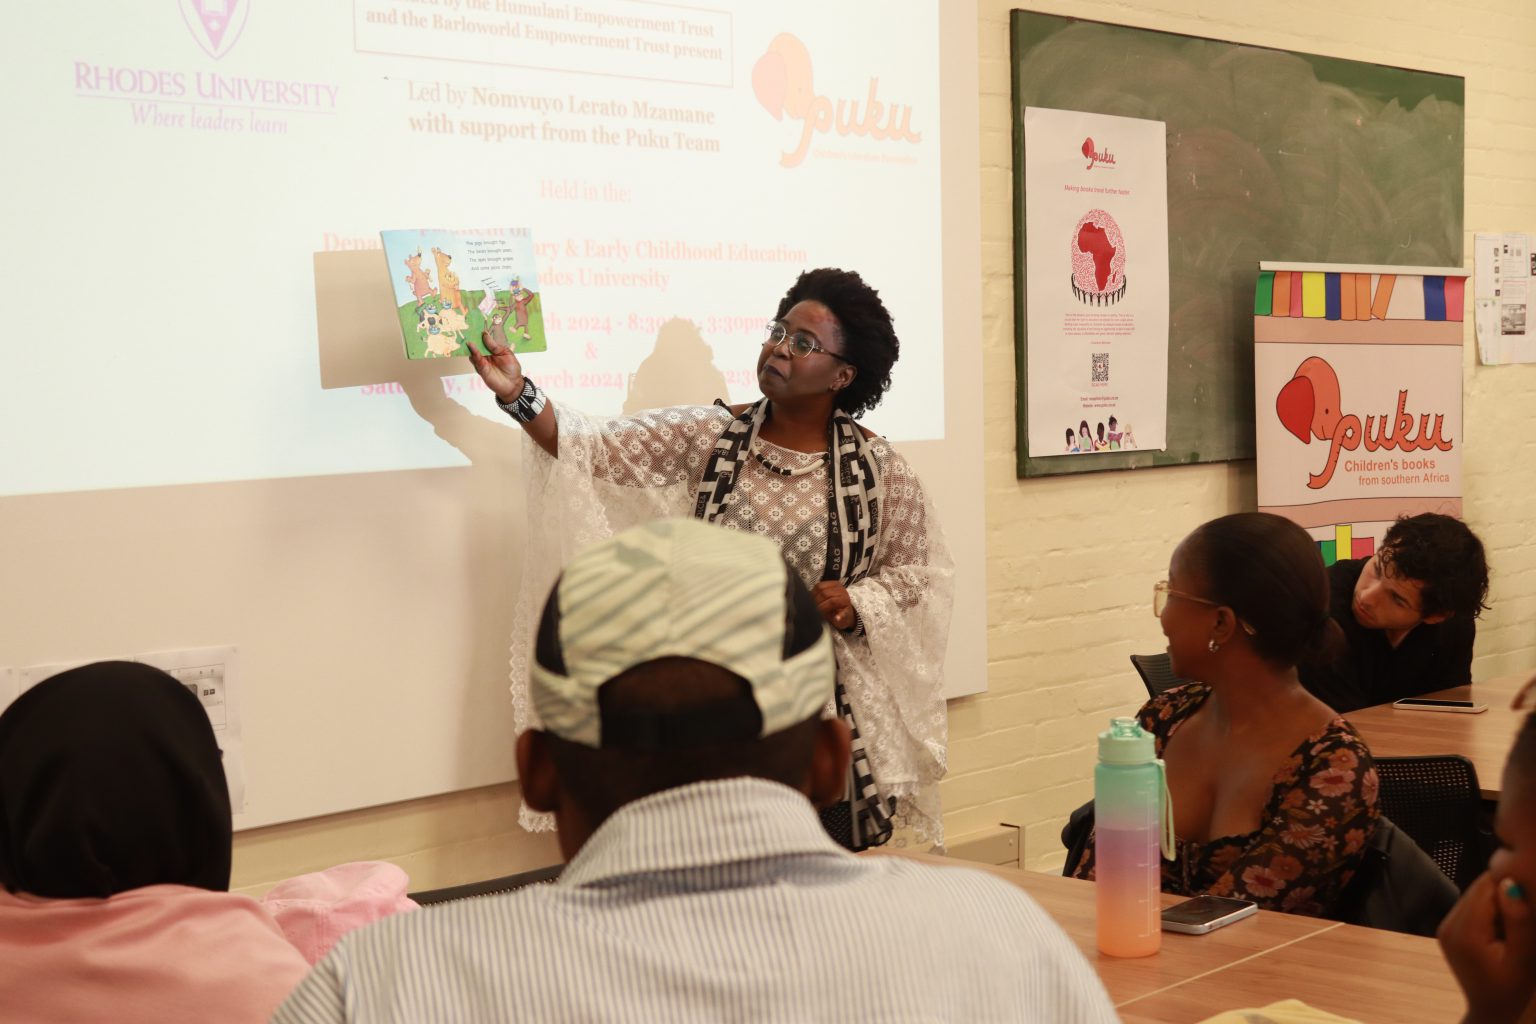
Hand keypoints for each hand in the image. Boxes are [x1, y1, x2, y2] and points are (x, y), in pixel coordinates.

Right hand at [468, 316, 524, 400]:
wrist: (513, 385)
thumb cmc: (512, 369)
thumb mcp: (506, 353)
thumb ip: (495, 345)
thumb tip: (485, 334)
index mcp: (493, 349)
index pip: (485, 339)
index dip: (481, 332)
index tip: (477, 323)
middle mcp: (486, 354)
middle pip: (478, 344)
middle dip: (473, 337)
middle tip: (468, 327)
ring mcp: (483, 362)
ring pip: (474, 352)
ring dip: (471, 345)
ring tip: (468, 336)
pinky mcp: (481, 369)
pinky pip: (476, 360)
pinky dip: (474, 353)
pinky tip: (472, 347)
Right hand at [813, 581, 856, 631]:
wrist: (845, 607)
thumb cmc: (842, 615)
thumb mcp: (842, 620)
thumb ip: (839, 619)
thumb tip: (837, 618)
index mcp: (845, 600)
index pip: (832, 601)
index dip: (822, 607)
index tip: (817, 612)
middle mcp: (841, 590)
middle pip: (824, 593)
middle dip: (816, 601)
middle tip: (813, 608)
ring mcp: (836, 585)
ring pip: (820, 587)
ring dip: (813, 595)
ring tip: (811, 602)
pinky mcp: (831, 582)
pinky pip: (819, 584)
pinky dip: (814, 591)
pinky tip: (812, 597)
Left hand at [1438, 872, 1535, 1022]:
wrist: (1491, 1012)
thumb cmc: (1512, 990)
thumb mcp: (1524, 960)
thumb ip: (1518, 923)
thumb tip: (1510, 886)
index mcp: (1464, 932)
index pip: (1485, 887)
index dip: (1510, 885)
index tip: (1529, 900)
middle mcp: (1448, 925)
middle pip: (1478, 890)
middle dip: (1503, 895)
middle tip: (1524, 915)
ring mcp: (1445, 927)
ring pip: (1476, 896)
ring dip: (1498, 904)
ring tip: (1513, 929)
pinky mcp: (1449, 930)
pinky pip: (1472, 908)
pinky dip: (1490, 913)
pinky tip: (1503, 932)